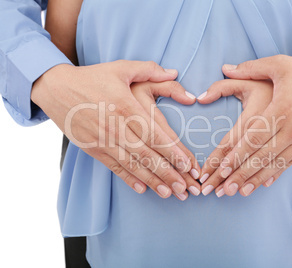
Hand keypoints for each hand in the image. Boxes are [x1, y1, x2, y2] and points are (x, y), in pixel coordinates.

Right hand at [32, 60, 199, 199]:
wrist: (55, 88)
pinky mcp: (93, 149)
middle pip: (147, 154)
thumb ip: (148, 69)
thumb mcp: (120, 67)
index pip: (156, 134)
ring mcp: (104, 140)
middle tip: (186, 188)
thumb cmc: (91, 77)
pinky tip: (143, 190)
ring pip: (133, 165)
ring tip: (170, 194)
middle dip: (169, 173)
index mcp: (127, 107)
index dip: (174, 152)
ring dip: (153, 181)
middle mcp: (116, 127)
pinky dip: (129, 179)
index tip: (188, 165)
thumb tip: (174, 72)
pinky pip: (114, 167)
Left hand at [199, 55, 291, 196]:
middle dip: (240, 174)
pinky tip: (263, 184)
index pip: (253, 138)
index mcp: (281, 108)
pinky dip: (275, 174)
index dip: (236, 155)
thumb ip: (250, 68)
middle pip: (261, 156)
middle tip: (223, 190)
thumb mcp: (279, 64)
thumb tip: (224, 69)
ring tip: (239, 192)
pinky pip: (290, 162)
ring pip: (276, 163)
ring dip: (256, 179)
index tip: (220, 169)